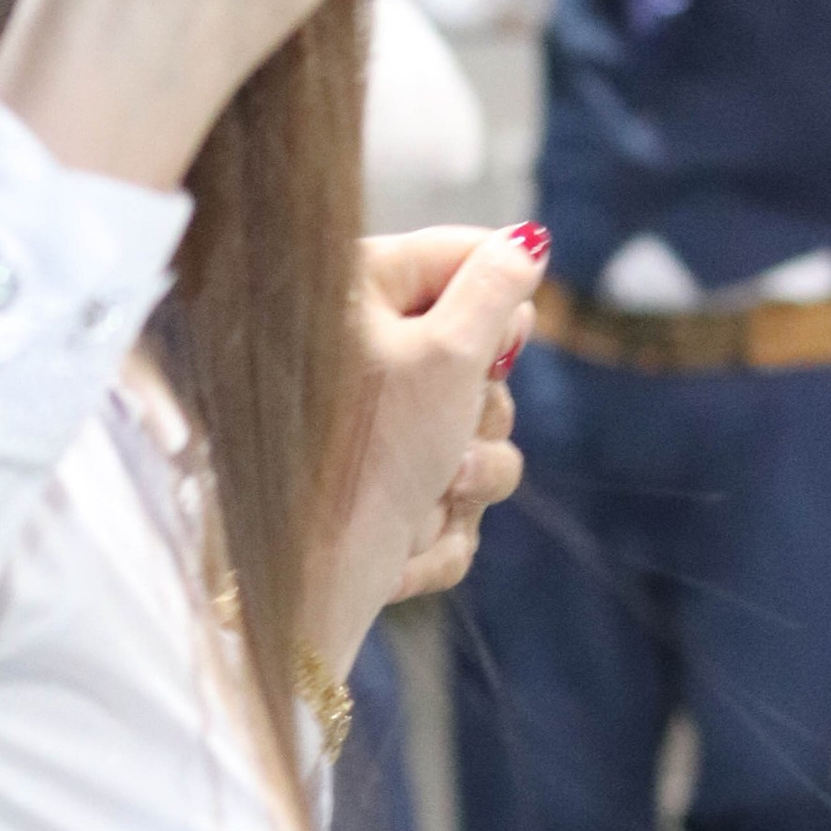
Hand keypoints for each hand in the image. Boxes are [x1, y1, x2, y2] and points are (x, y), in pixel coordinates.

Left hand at [302, 224, 537, 671]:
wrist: (303, 591)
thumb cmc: (364, 461)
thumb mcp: (447, 355)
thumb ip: (495, 288)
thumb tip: (528, 239)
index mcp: (356, 294)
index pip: (462, 255)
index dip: (499, 307)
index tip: (496, 349)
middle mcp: (357, 356)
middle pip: (480, 360)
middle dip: (479, 419)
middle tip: (444, 442)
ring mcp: (371, 435)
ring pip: (474, 443)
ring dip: (464, 483)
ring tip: (423, 498)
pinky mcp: (378, 502)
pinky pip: (449, 509)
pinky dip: (433, 536)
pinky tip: (396, 552)